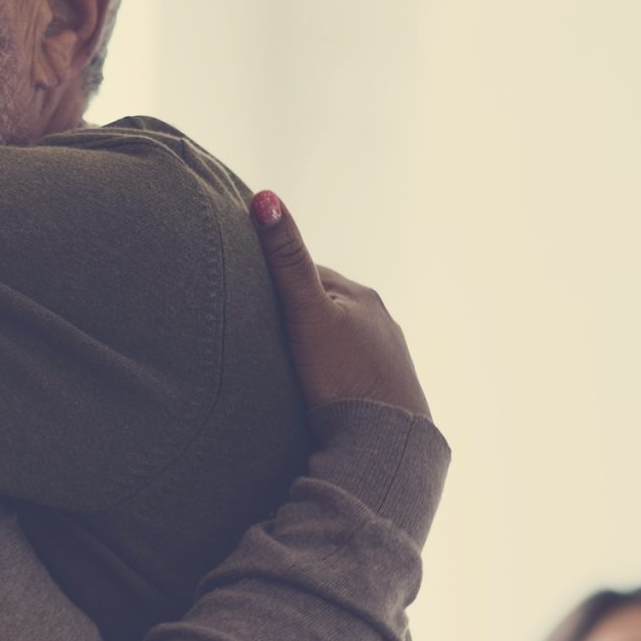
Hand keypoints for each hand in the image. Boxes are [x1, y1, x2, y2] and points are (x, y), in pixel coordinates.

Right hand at [250, 191, 429, 418]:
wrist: (385, 443)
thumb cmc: (343, 375)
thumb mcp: (306, 314)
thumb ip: (286, 261)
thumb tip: (266, 197)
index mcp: (361, 295)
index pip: (310, 275)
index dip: (277, 282)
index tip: (249, 293)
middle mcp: (381, 320)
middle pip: (328, 306)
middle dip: (299, 313)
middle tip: (264, 331)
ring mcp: (389, 356)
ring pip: (342, 338)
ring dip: (319, 345)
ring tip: (290, 363)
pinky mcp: (391, 391)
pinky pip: (354, 369)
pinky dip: (336, 371)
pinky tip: (322, 388)